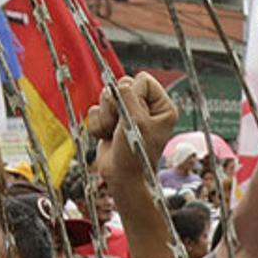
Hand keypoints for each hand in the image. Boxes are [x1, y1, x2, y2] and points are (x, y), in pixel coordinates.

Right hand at [86, 73, 178, 191]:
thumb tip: (117, 85)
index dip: (133, 93)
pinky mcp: (110, 121)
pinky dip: (98, 125)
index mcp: (161, 106)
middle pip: (122, 85)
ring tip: (114, 134)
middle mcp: (145, 107)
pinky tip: (106, 138)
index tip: (133, 113)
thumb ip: (128, 97)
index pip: (143, 79)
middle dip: (116, 106)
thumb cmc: (136, 154)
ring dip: (106, 117)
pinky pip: (96, 111)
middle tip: (121, 125)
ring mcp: (127, 113)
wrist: (122, 178)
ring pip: (106, 98)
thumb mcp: (136, 121)